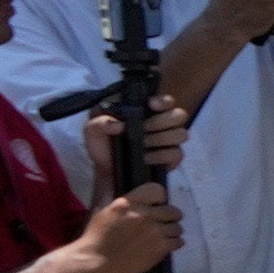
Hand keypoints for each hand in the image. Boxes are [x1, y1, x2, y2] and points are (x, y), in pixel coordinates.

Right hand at [72, 181, 180, 272]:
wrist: (96, 260)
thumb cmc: (97, 234)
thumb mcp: (104, 207)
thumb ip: (119, 196)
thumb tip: (117, 176)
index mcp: (129, 203)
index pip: (158, 190)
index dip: (160, 197)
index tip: (157, 204)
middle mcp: (144, 215)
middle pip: (173, 210)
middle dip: (170, 216)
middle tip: (164, 221)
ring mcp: (154, 232)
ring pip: (177, 227)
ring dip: (172, 230)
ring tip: (163, 234)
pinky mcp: (160, 249)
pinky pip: (178, 242)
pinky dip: (174, 242)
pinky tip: (165, 244)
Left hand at [74, 98, 191, 202]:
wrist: (107, 172)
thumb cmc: (102, 147)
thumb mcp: (92, 131)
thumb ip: (99, 122)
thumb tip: (117, 124)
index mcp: (145, 111)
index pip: (166, 100)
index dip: (164, 101)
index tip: (152, 105)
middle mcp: (161, 123)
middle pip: (180, 115)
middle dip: (162, 121)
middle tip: (145, 128)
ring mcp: (169, 141)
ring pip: (181, 134)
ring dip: (161, 138)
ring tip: (144, 143)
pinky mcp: (172, 158)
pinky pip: (177, 153)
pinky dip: (161, 155)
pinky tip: (147, 158)